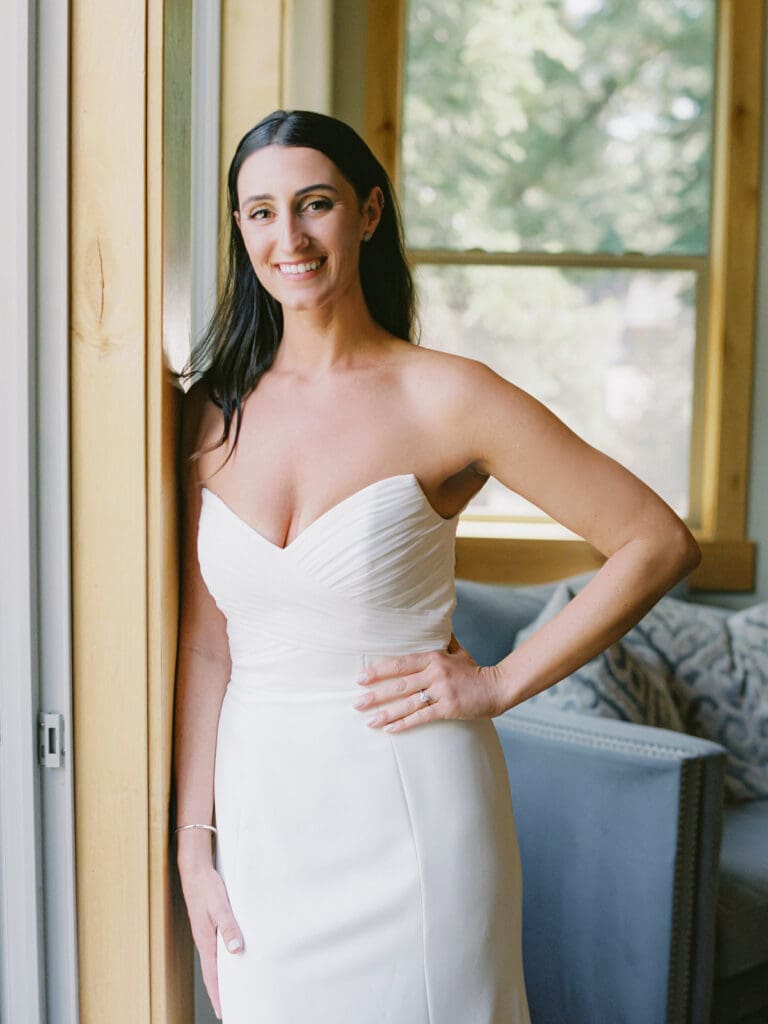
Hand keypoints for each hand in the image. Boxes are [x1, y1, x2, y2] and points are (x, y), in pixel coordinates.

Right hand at [178, 862, 243, 1019]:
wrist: (195, 870)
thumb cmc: (207, 887)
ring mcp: (205, 933)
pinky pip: (215, 949)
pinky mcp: (208, 925)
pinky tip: (229, 959)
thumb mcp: (220, 906)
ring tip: (229, 990)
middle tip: (228, 1007)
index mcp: (205, 940)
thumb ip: (229, 927)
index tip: (222, 1011)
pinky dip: (222, 961)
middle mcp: (204, 940)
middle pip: (212, 973)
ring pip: (214, 961)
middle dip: (219, 991)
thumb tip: (236, 950)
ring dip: (220, 977)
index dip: (217, 994)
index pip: (212, 975)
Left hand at [353, 634, 505, 732]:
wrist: (498, 687)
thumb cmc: (475, 671)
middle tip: (356, 702)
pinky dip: (405, 724)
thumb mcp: (459, 652)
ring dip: (386, 712)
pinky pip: (422, 717)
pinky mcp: (449, 708)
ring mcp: (442, 691)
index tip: (361, 678)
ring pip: (407, 703)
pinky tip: (390, 730)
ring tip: (368, 721)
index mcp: (434, 658)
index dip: (379, 671)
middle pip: (399, 684)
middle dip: (375, 694)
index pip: (401, 663)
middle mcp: (435, 673)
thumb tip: (438, 626)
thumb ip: (444, 642)